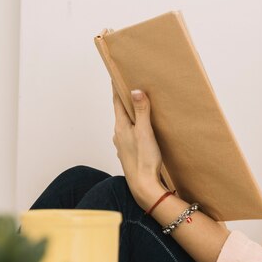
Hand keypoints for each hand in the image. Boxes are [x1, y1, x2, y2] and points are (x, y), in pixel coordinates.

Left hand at [112, 85, 162, 205]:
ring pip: (127, 124)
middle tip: (131, 85)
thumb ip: (141, 111)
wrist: (144, 186)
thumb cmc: (144, 160)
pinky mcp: (131, 153)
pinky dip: (136, 127)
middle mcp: (119, 135)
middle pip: (121, 111)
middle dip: (126, 99)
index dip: (117, 87)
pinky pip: (132, 134)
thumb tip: (135, 90)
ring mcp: (124, 145)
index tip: (116, 74)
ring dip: (132, 114)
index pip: (117, 102)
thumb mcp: (145, 132)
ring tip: (140, 105)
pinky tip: (144, 129)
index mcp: (121, 127)